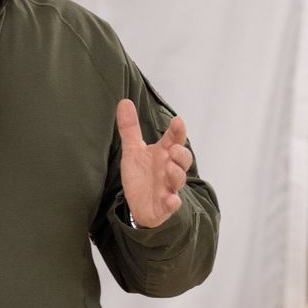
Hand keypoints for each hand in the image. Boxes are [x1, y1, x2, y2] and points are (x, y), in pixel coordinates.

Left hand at [116, 99, 192, 227]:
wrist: (139, 204)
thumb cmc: (141, 175)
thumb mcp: (133, 150)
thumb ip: (130, 128)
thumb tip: (124, 101)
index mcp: (163, 153)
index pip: (174, 139)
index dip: (177, 130)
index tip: (178, 121)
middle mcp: (169, 169)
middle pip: (183, 159)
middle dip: (181, 154)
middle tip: (173, 149)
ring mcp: (168, 187)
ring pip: (178, 180)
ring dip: (177, 174)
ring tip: (169, 168)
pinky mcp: (164, 205)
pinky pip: (172, 204)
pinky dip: (173, 202)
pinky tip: (171, 200)